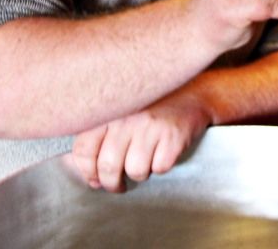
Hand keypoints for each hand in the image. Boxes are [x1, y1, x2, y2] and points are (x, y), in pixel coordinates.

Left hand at [70, 86, 208, 191]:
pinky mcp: (173, 135)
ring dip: (140, 172)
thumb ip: (99, 135)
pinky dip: (161, 165)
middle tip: (117, 184)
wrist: (194, 93)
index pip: (83, 149)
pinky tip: (163, 150)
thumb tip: (88, 176)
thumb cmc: (151, 107)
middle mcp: (127, 116)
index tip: (94, 178)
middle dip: (112, 183)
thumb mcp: (121, 112)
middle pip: (108, 166)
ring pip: (135, 171)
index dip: (87, 171)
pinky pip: (160, 168)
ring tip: (146, 158)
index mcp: (109, 110)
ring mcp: (151, 125)